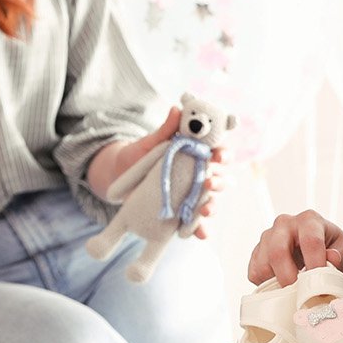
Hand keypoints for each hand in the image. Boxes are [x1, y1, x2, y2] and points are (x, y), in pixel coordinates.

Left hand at [89, 106, 228, 237]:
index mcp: (195, 153)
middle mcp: (198, 173)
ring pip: (211, 200)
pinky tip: (201, 234)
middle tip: (210, 183)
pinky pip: (195, 220)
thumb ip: (165, 129)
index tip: (218, 155)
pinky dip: (201, 228)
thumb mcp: (150, 142)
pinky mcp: (181, 210)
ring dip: (213, 205)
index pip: (218, 151)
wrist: (119, 176)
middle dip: (219, 181)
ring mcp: (191, 193)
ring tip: (206, 209)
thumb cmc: (138, 154)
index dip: (223, 153)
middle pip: (219, 177)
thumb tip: (176, 108)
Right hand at [247, 209, 342, 286]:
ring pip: (263, 265)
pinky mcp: (256, 253)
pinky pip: (255, 273)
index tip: (320, 285)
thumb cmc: (332, 249)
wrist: (318, 251)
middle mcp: (284, 224)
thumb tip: (331, 259)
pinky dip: (267, 286)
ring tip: (293, 292)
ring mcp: (267, 237)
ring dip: (277, 284)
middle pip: (277, 251)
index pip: (310, 241)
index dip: (315, 265)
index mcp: (309, 220)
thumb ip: (340, 254)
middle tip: (299, 295)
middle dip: (288, 278)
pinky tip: (282, 287)